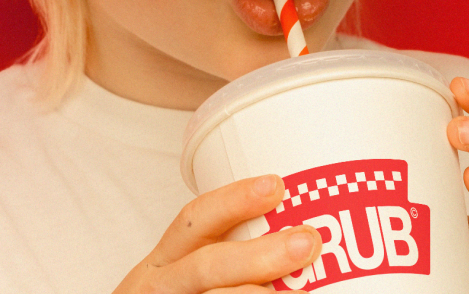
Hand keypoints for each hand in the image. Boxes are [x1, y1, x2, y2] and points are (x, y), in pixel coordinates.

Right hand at [114, 175, 321, 293]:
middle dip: (259, 253)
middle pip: (208, 264)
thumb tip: (298, 240)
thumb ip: (228, 258)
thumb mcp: (185, 277)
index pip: (194, 219)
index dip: (233, 199)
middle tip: (306, 243)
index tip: (275, 185)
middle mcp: (162, 284)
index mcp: (165, 260)